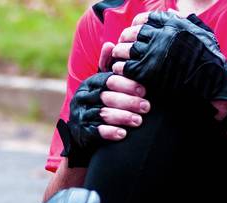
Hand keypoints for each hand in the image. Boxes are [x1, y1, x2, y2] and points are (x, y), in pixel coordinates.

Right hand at [57, 43, 151, 167]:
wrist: (79, 128)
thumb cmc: (98, 101)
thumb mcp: (101, 83)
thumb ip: (107, 66)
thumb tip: (110, 44)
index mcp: (90, 83)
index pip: (109, 81)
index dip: (127, 85)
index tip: (144, 90)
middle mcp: (83, 97)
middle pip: (107, 97)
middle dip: (128, 102)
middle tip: (147, 107)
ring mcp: (81, 114)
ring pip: (103, 114)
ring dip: (122, 117)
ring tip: (139, 121)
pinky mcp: (81, 131)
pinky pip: (96, 131)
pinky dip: (110, 132)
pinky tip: (123, 134)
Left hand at [110, 12, 226, 110]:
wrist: (214, 81)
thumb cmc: (210, 58)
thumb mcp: (201, 32)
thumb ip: (184, 20)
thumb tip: (170, 11)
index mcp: (171, 24)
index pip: (143, 19)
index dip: (135, 26)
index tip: (134, 34)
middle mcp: (161, 35)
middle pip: (130, 33)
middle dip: (125, 40)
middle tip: (123, 47)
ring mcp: (154, 53)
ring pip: (124, 49)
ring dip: (120, 54)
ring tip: (121, 60)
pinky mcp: (148, 72)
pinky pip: (125, 67)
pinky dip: (121, 68)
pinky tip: (124, 72)